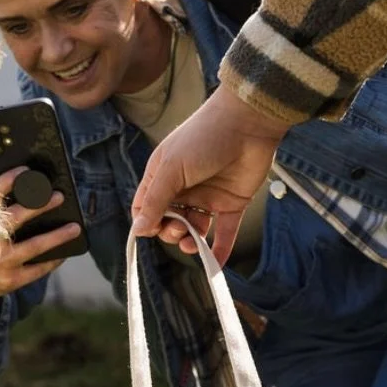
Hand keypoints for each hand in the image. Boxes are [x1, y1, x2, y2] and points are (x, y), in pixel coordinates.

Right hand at [0, 167, 81, 303]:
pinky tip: (63, 254)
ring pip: (34, 245)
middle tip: (59, 196)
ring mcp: (0, 263)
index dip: (9, 181)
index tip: (26, 170)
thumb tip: (14, 192)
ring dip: (56, 235)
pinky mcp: (9, 280)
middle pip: (18, 217)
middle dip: (40, 205)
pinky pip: (36, 270)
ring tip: (74, 228)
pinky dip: (51, 261)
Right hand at [130, 84, 288, 266]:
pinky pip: (224, 232)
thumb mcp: (172, 168)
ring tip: (192, 244)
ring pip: (194, 229)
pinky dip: (220, 249)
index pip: (146, 207)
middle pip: (169, 221)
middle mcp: (184, 189)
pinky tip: (215, 265)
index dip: (147, 222)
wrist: (249, 122)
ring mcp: (208, 197)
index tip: (153, 229)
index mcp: (164, 176)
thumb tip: (138, 230)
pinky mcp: (232, 203)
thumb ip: (156, 201)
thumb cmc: (204, 137)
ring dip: (190, 242)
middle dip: (170, 231)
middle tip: (178, 228)